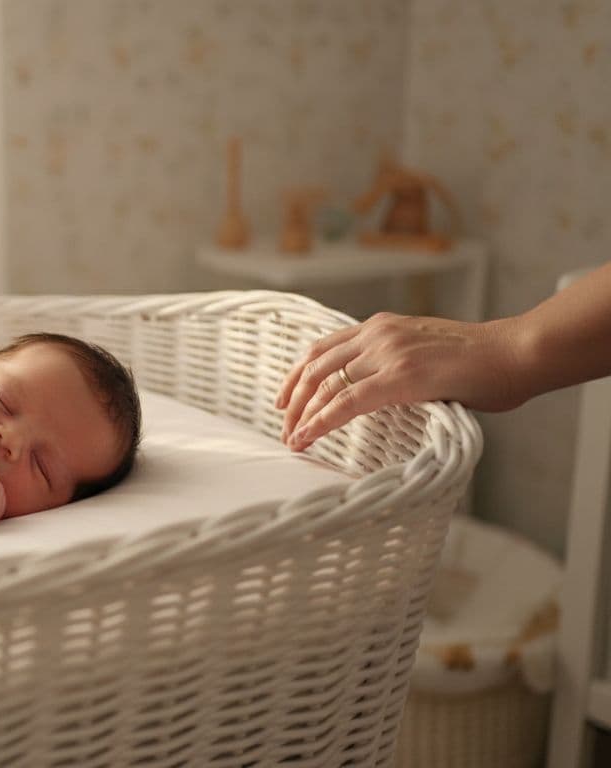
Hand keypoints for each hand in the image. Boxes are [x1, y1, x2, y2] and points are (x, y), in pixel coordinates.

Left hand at [276, 312, 524, 451]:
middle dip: (293, 397)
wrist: (515, 352)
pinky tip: (307, 437)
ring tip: (292, 438)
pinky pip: (346, 402)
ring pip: (325, 385)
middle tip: (283, 423)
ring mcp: (387, 353)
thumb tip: (381, 389)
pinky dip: (320, 422)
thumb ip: (397, 363)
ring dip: (302, 414)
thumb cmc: (482, 360)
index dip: (298, 374)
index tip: (284, 398)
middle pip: (316, 365)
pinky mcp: (399, 377)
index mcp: (381, 326)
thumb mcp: (426, 351)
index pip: (323, 348)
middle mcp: (377, 334)